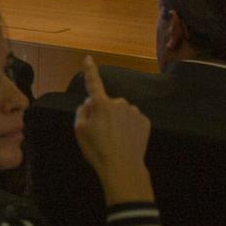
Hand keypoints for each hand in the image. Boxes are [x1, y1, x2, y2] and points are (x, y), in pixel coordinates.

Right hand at [73, 57, 152, 203]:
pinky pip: (133, 120)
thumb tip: (89, 103)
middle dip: (104, 113)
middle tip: (100, 133)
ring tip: (114, 139)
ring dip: (118, 120)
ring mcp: (134, 112)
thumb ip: (82, 112)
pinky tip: (126, 140)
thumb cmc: (97, 150)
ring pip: (122, 112)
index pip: (93, 83)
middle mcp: (120, 103)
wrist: (123, 167)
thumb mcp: (80, 131)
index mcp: (101, 104)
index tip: (89, 58)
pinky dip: (129, 127)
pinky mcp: (145, 122)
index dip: (90, 70)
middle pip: (108, 104)